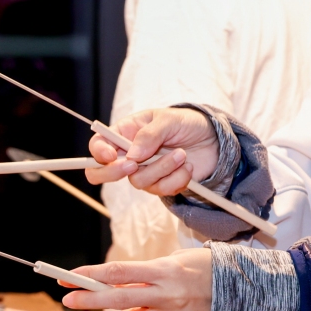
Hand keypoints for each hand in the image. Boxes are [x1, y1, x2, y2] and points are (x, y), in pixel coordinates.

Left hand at [58, 251, 212, 310]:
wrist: (245, 292)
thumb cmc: (206, 269)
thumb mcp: (178, 261)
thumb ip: (149, 274)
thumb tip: (119, 286)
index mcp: (164, 271)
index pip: (119, 273)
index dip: (91, 276)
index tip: (71, 277)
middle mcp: (166, 295)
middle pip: (116, 300)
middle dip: (88, 300)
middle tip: (68, 300)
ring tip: (147, 302)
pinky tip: (176, 310)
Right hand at [85, 108, 219, 196]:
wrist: (213, 140)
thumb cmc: (186, 123)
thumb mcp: (169, 120)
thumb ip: (150, 135)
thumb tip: (133, 155)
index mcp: (125, 133)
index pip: (98, 145)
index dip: (98, 153)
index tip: (111, 155)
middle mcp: (129, 154)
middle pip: (102, 172)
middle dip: (115, 172)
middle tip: (134, 165)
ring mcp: (144, 171)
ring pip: (138, 182)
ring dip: (162, 169)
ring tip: (181, 155)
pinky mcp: (161, 185)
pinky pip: (161, 190)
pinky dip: (176, 179)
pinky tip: (188, 167)